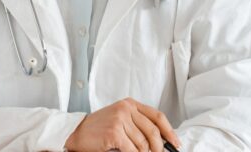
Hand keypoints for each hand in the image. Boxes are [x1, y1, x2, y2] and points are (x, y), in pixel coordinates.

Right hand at [64, 97, 180, 151]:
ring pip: (143, 144)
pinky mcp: (114, 133)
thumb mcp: (120, 119)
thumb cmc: (98, 129)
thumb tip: (160, 140)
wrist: (76, 133)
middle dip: (158, 148)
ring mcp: (119, 120)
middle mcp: (126, 109)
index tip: (175, 143)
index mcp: (130, 104)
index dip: (169, 131)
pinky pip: (132, 150)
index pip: (157, 116)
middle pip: (153, 132)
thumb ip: (138, 124)